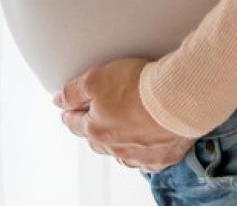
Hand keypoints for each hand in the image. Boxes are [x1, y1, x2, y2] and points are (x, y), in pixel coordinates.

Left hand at [52, 56, 193, 172]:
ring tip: (122, 126)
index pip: (74, 124)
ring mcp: (140, 157)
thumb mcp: (96, 79)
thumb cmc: (137, 87)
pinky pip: (147, 157)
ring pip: (121, 152)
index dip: (69, 113)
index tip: (67, 109)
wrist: (179, 99)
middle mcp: (116, 150)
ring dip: (119, 140)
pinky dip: (144, 148)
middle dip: (92, 128)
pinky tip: (148, 138)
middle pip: (97, 140)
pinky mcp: (162, 158)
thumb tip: (57, 101)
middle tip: (93, 116)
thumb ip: (73, 91)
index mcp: (96, 131)